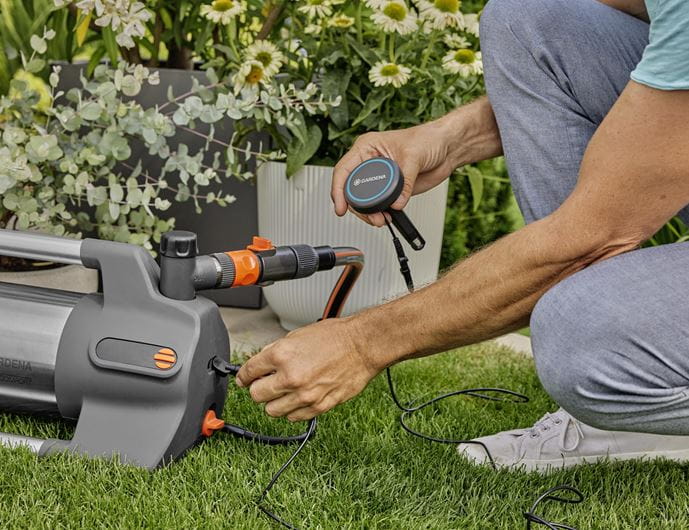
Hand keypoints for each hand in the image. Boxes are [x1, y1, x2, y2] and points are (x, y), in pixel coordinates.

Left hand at [235, 317, 379, 421]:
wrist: (361, 346)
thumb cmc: (334, 337)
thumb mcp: (297, 335)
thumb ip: (276, 351)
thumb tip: (261, 364)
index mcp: (281, 355)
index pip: (248, 373)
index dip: (243, 376)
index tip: (244, 379)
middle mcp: (290, 377)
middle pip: (255, 395)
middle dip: (257, 389)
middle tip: (264, 384)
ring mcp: (304, 394)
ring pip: (271, 411)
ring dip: (273, 402)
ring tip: (283, 392)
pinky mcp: (318, 406)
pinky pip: (293, 417)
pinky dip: (291, 410)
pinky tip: (297, 398)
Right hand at [331, 119, 457, 226]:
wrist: (446, 148)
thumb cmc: (428, 140)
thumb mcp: (414, 156)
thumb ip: (405, 182)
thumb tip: (396, 203)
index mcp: (367, 148)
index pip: (344, 170)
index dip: (338, 190)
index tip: (340, 207)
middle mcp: (369, 162)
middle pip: (351, 190)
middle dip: (358, 207)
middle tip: (371, 218)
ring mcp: (379, 177)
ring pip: (364, 201)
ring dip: (370, 213)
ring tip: (382, 220)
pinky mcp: (390, 189)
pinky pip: (379, 204)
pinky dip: (381, 213)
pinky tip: (388, 217)